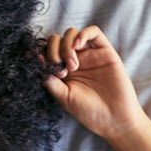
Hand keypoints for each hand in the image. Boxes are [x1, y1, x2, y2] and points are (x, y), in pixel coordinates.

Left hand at [41, 26, 147, 140]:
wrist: (114, 119)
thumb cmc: (88, 111)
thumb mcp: (62, 96)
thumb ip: (49, 78)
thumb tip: (36, 59)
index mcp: (61, 70)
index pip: (45, 52)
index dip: (40, 53)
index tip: (40, 64)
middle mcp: (73, 60)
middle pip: (56, 40)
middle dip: (53, 51)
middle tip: (61, 71)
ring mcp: (89, 54)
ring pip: (71, 33)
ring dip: (66, 45)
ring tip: (72, 66)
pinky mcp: (105, 51)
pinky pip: (93, 31)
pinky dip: (82, 33)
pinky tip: (78, 45)